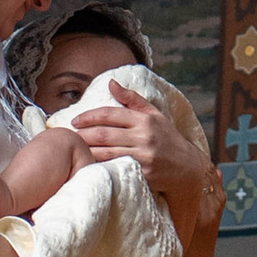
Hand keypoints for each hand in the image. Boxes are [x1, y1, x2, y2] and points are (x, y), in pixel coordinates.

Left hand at [78, 91, 213, 223]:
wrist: (187, 168)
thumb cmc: (167, 138)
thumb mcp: (154, 114)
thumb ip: (132, 99)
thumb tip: (111, 83)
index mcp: (144, 119)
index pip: (110, 114)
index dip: (89, 116)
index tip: (75, 120)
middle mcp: (144, 136)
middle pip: (104, 134)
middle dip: (83, 134)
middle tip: (69, 135)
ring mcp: (143, 156)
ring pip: (106, 152)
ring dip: (86, 151)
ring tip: (74, 149)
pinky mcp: (142, 173)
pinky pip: (114, 168)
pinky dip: (99, 165)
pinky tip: (88, 164)